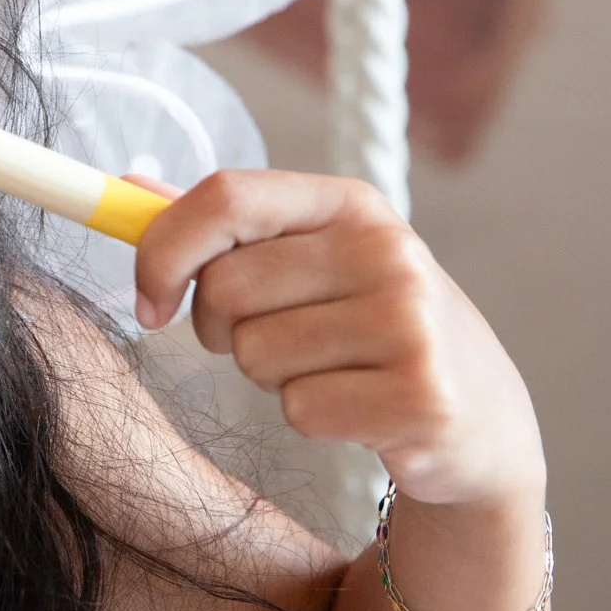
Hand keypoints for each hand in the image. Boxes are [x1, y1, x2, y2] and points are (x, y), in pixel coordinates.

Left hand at [131, 171, 544, 511]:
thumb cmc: (374, 330)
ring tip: (333, 371)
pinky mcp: (421, 395)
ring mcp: (411, 321)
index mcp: (350, 204)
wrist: (481, 418)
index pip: (225, 196)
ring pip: (256, 355)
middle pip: (225, 288)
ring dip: (272, 378)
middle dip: (225, 330)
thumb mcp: (314, 262)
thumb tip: (129, 191)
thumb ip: (225, 229)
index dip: (163, 250)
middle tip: (278, 343)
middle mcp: (386, 249)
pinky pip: (299, 409)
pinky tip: (360, 409)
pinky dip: (312, 419)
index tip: (149, 303)